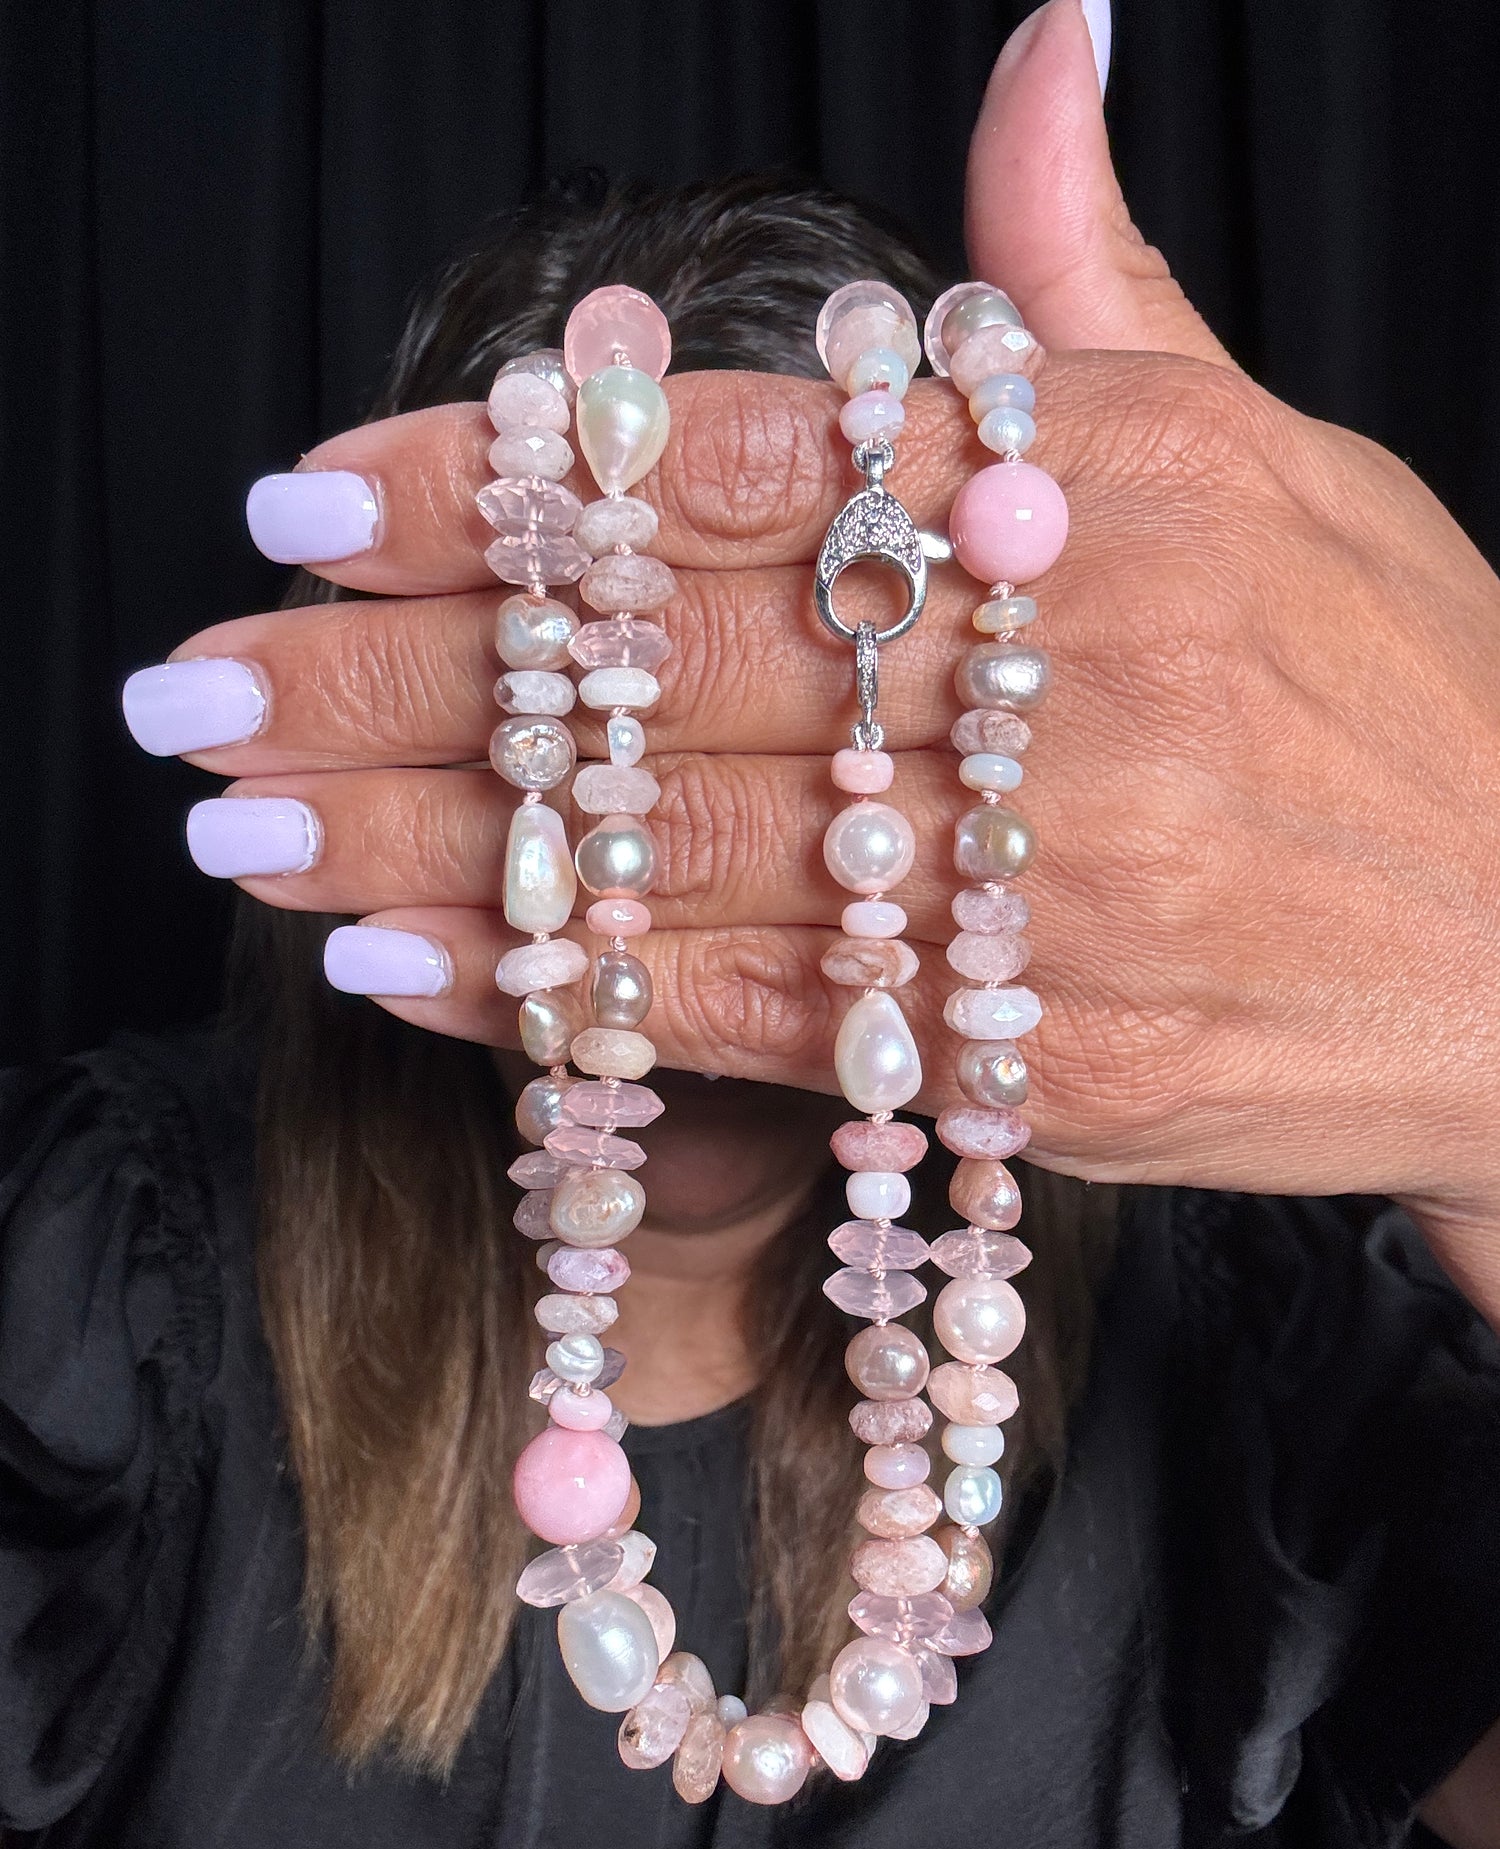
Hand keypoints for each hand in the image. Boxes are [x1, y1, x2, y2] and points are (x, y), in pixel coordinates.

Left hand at [159, 1, 1499, 1236]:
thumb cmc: (1413, 700)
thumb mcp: (1285, 456)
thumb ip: (1100, 288)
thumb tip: (1039, 46)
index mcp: (1125, 481)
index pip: (739, 458)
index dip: (500, 480)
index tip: (304, 497)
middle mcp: (1078, 668)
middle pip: (660, 660)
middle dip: (396, 676)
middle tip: (193, 684)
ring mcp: (1060, 882)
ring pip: (675, 850)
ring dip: (427, 843)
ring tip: (244, 827)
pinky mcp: (1049, 1062)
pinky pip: (754, 1021)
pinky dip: (567, 995)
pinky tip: (404, 966)